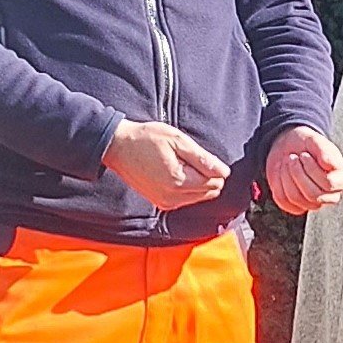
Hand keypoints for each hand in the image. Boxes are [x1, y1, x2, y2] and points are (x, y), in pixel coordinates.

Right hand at [103, 120, 232, 210]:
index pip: (215, 182)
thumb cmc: (146, 139)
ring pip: (199, 197)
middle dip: (207, 176)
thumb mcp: (178, 141)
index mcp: (179, 182)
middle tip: (189, 158)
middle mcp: (173, 197)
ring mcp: (166, 202)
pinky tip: (174, 172)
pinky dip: (186, 188)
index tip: (199, 155)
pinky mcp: (161, 203)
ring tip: (179, 163)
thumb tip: (224, 172)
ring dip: (197, 182)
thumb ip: (203, 159)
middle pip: (209, 191)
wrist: (118, 147)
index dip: (213, 167)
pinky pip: (185, 199)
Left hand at [264, 126, 342, 214]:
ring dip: (286, 176)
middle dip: (297, 173)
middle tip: (292, 157)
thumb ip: (324, 150)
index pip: (328, 184)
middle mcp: (331, 195)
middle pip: (313, 195)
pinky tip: (282, 172)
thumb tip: (328, 164)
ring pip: (296, 198)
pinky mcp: (296, 206)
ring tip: (287, 162)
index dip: (312, 169)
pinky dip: (278, 184)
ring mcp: (314, 203)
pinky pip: (284, 202)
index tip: (304, 155)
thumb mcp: (315, 141)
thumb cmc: (306, 144)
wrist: (288, 147)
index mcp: (342, 180)